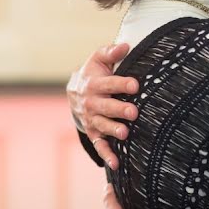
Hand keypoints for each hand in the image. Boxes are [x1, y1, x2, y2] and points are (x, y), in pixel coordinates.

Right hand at [67, 43, 138, 169]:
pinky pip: (99, 145)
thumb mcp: (98, 59)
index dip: (121, 84)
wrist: (74, 92)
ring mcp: (92, 119)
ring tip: (124, 133)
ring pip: (102, 125)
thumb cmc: (93, 73)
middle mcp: (91, 103)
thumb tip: (125, 45)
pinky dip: (106, 154)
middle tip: (133, 112)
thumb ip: (110, 52)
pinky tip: (116, 163)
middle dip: (119, 109)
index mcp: (94, 84)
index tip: (135, 85)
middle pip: (106, 106)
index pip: (109, 83)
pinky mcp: (93, 132)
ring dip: (113, 130)